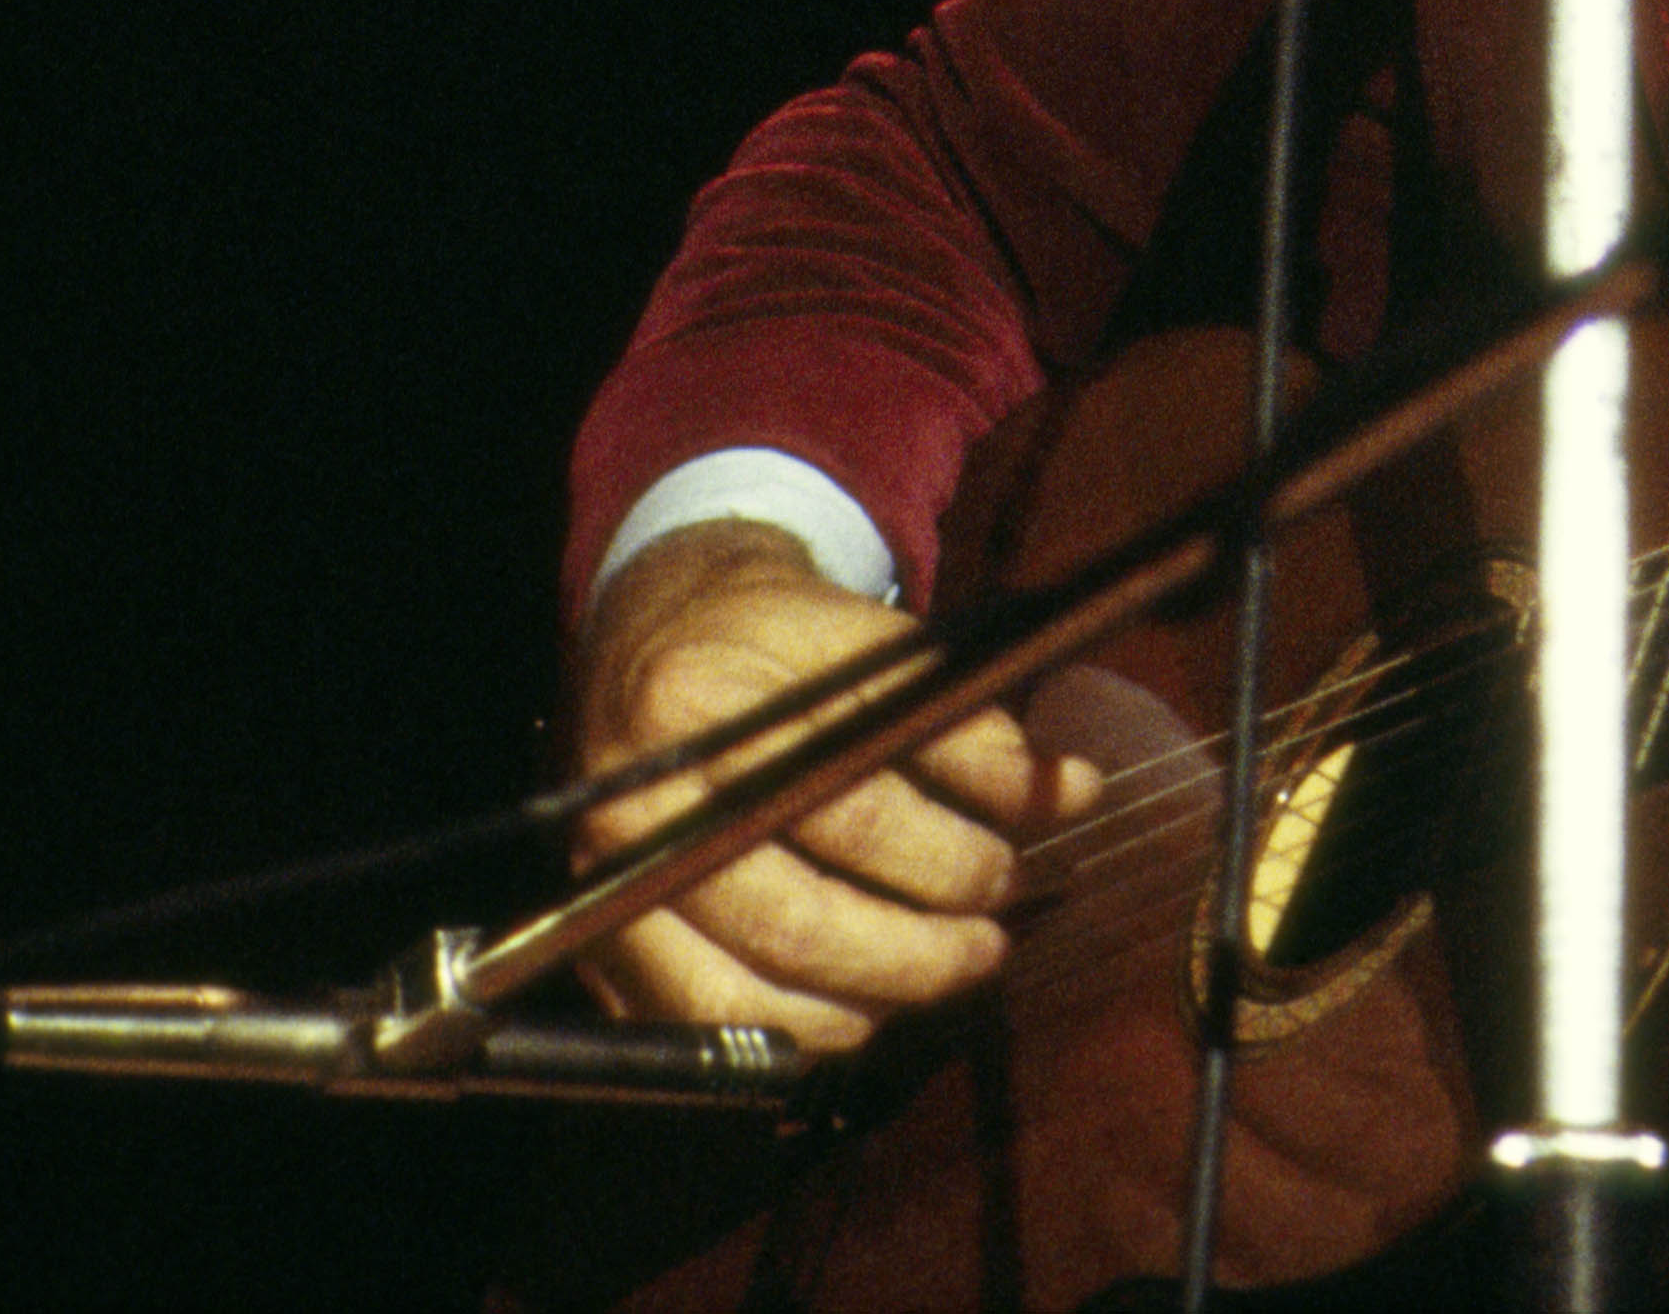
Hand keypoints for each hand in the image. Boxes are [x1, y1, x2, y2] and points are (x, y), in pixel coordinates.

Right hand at [565, 521, 1102, 1051]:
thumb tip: (1069, 793)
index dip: (947, 855)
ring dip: (867, 1003)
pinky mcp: (599, 945)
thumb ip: (964, 722)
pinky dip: (800, 1030)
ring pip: (746, 997)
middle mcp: (634, 807)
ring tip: (944, 969)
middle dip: (917, 952)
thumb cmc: (774, 643)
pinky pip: (704, 1027)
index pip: (846, 810)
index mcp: (701, 705)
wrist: (650, 637)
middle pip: (793, 924)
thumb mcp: (870, 642)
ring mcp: (602, 887)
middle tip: (991, 944)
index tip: (1016, 866)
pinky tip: (869, 1000)